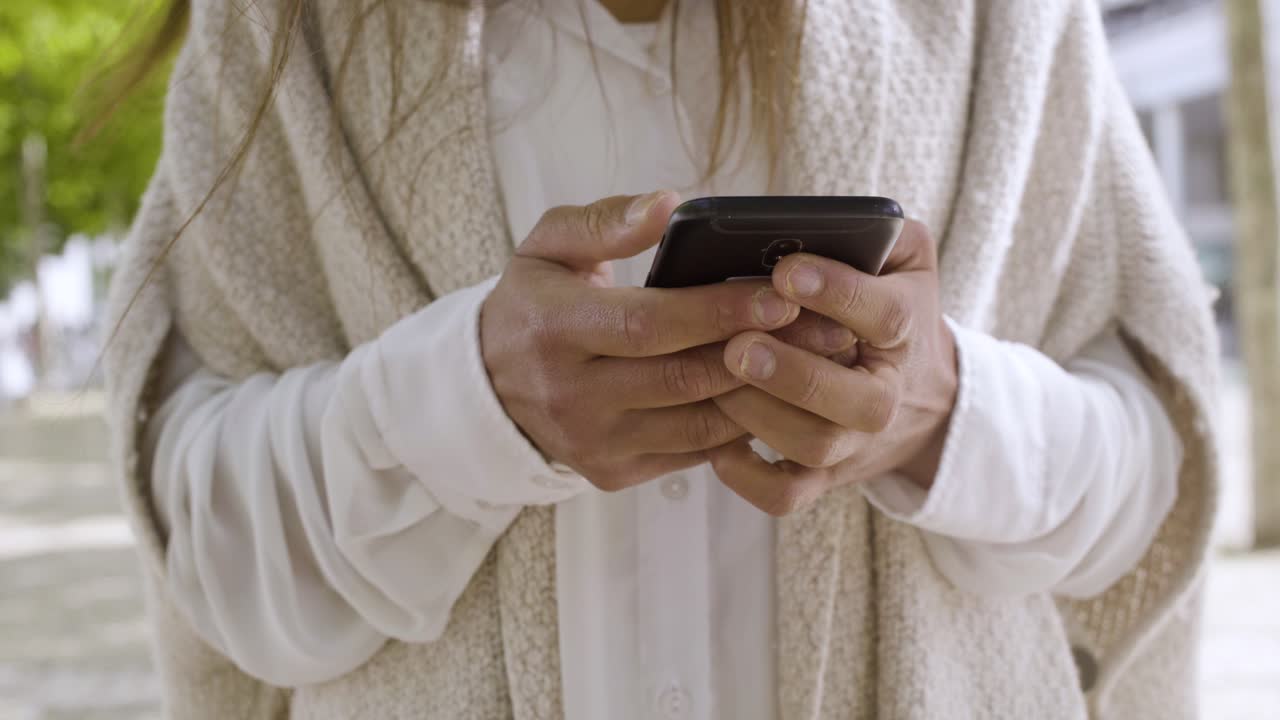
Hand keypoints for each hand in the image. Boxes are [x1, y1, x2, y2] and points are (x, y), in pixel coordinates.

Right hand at [481, 192, 849, 491]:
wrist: (490, 384)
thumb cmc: (535, 301)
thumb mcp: (548, 245)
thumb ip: (605, 221)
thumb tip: (670, 205)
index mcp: (554, 328)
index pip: (649, 323)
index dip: (717, 312)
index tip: (780, 295)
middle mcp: (571, 394)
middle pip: (684, 377)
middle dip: (761, 352)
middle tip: (826, 328)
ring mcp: (594, 441)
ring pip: (698, 424)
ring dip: (765, 394)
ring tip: (819, 361)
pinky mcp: (613, 473)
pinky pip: (693, 453)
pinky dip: (739, 425)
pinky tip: (779, 395)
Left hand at [708, 220, 958, 515]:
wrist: (924, 396)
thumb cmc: (893, 306)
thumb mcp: (905, 259)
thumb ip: (878, 230)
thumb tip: (831, 219)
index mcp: (906, 331)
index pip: (887, 316)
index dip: (839, 293)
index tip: (787, 272)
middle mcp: (887, 395)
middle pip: (856, 402)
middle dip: (794, 374)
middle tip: (738, 346)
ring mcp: (855, 442)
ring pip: (816, 446)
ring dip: (761, 417)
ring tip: (717, 379)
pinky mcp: (825, 476)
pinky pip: (788, 495)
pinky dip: (749, 478)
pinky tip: (716, 444)